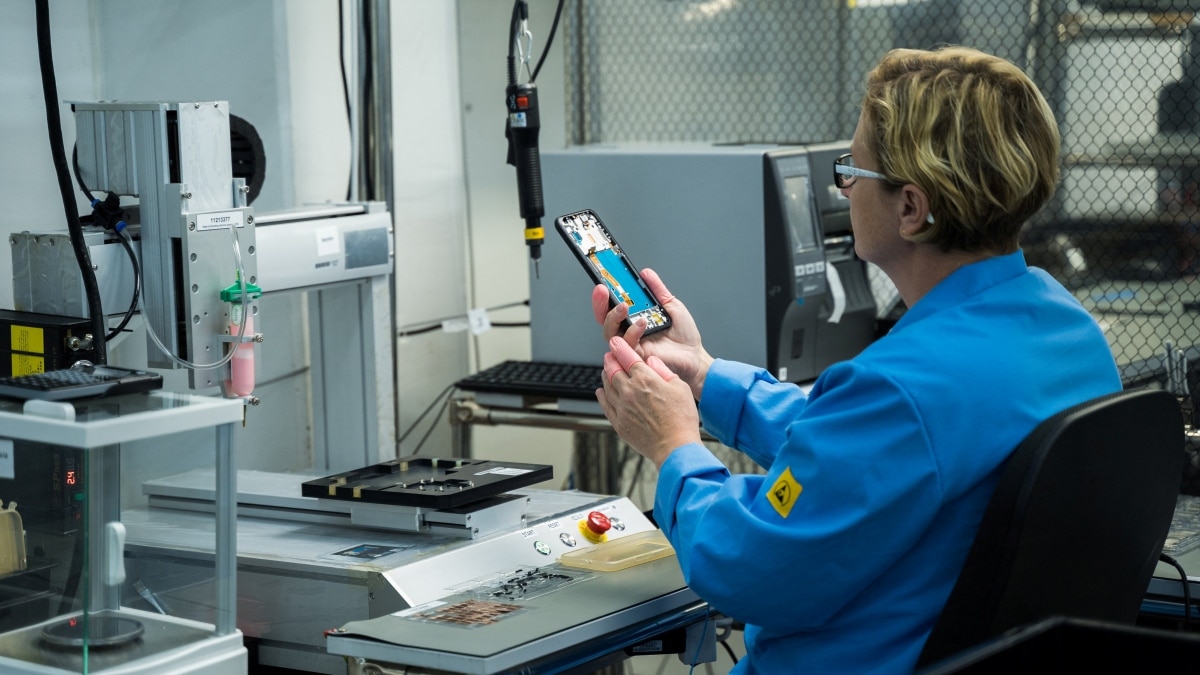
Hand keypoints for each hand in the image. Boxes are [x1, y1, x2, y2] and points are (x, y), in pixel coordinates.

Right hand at [591, 268, 713, 399]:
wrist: (694, 354)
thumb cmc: (683, 335)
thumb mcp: (671, 305)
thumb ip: (657, 289)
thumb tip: (646, 273)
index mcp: (633, 318)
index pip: (612, 305)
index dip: (604, 294)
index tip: (603, 281)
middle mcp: (628, 330)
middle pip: (604, 318)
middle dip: (599, 303)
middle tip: (602, 290)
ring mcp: (630, 344)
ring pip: (609, 331)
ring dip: (613, 316)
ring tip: (624, 305)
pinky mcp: (635, 356)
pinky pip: (626, 344)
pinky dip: (632, 331)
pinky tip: (642, 322)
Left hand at [597, 337, 701, 467]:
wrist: (675, 447)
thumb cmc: (681, 419)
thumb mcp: (680, 387)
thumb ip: (663, 371)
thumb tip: (651, 361)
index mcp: (645, 379)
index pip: (627, 357)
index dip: (619, 347)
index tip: (615, 342)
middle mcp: (629, 392)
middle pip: (613, 370)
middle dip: (610, 360)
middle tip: (610, 355)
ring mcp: (622, 408)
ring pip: (606, 386)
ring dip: (605, 375)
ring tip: (606, 371)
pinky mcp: (619, 423)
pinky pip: (605, 405)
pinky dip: (601, 395)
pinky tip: (601, 392)